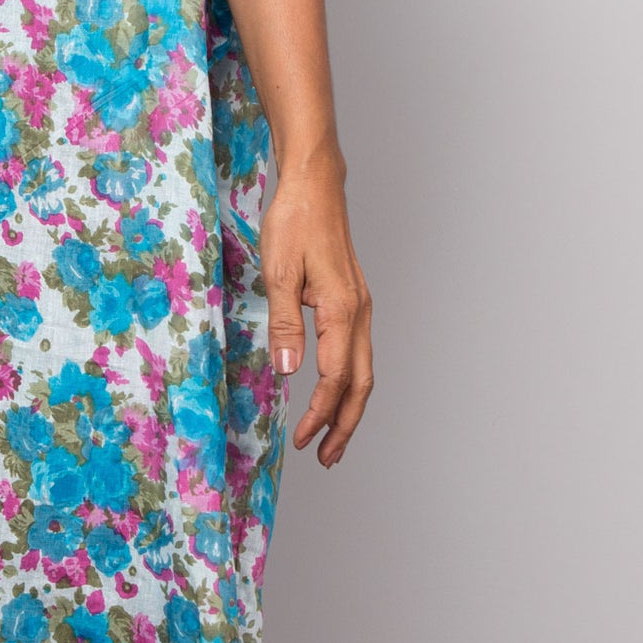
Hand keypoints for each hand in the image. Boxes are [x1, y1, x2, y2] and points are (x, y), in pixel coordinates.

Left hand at [260, 169, 373, 465]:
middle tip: (327, 457)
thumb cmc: (295, 222)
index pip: (336, 378)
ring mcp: (360, 306)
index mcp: (342, 310)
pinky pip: (357, 353)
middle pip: (361, 384)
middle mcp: (359, 312)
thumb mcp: (278, 272)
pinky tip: (334, 392)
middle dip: (345, 425)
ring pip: (363, 371)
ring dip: (349, 408)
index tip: (301, 440)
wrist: (315, 185)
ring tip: (332, 437)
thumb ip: (284, 324)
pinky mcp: (353, 300)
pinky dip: (349, 382)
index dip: (319, 414)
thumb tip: (288, 372)